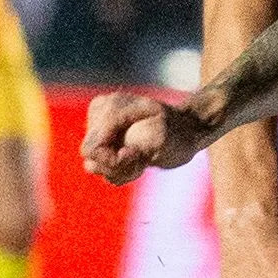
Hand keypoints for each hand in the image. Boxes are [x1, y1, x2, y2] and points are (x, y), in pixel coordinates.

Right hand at [82, 89, 215, 182]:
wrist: (186, 131)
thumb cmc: (178, 134)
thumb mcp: (161, 138)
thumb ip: (131, 144)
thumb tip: (99, 157)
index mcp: (111, 107)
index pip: (92, 148)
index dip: (114, 161)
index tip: (137, 155)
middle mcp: (100, 111)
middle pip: (91, 157)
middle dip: (117, 166)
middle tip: (142, 159)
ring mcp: (98, 123)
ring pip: (94, 164)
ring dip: (119, 169)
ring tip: (141, 159)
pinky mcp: (102, 137)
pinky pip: (100, 164)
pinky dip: (119, 169)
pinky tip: (137, 159)